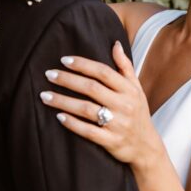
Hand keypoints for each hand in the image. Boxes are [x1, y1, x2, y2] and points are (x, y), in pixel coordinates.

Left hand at [40, 40, 161, 168]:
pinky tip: (58, 116)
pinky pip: (88, 131)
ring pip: (86, 109)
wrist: (146, 147)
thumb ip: (125, 67)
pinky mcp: (111, 141)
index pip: (103, 72)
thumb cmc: (137, 113)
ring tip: (44, 96)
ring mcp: (118, 124)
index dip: (83, 65)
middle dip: (67, 80)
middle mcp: (124, 105)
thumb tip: (115, 44)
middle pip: (91, 88)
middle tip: (49, 75)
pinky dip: (72, 123)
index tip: (64, 60)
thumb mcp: (136, 89)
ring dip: (63, 101)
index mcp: (129, 90)